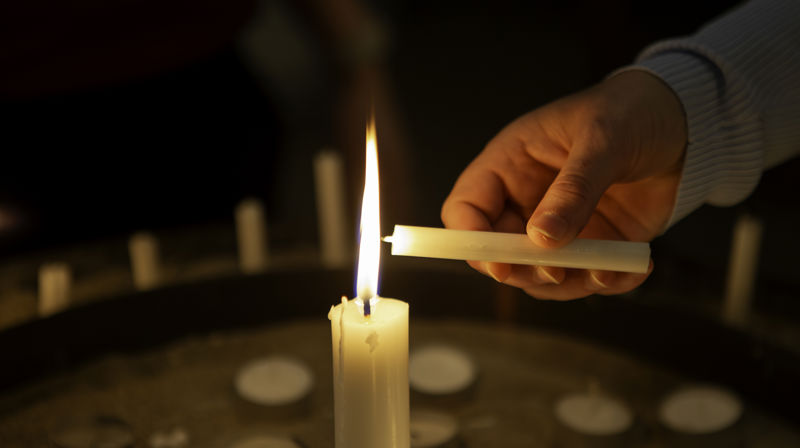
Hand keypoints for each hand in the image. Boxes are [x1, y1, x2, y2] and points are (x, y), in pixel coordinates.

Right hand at [441, 71, 686, 299]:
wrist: (685, 123)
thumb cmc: (631, 113)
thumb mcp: (603, 140)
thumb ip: (573, 190)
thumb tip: (543, 239)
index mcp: (510, 164)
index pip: (466, 207)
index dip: (471, 238)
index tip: (500, 262)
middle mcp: (526, 200)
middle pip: (498, 252)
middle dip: (523, 270)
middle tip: (556, 272)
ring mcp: (559, 226)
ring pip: (539, 275)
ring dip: (568, 284)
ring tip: (606, 270)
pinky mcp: (593, 244)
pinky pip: (585, 278)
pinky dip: (606, 282)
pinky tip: (632, 268)